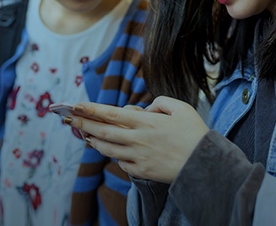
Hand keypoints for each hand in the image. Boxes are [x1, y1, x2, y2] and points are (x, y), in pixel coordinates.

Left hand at [68, 96, 208, 182]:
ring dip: (93, 140)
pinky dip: (114, 155)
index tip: (75, 105)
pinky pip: (121, 163)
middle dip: (83, 124)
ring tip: (84, 134)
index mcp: (146, 122)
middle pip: (103, 131)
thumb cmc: (196, 134)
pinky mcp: (142, 171)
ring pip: (108, 149)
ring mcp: (139, 157)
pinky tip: (109, 149)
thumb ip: (159, 103)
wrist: (207, 166)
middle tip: (67, 119)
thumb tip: (142, 109)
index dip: (91, 109)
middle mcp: (138, 139)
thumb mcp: (180, 108)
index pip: (111, 113)